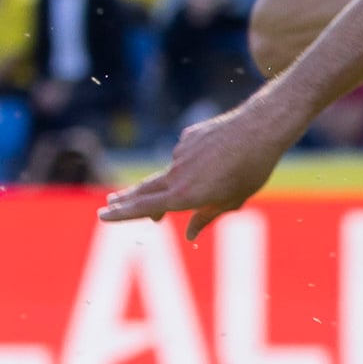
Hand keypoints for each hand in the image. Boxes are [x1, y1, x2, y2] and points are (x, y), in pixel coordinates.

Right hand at [96, 100, 291, 236]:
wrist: (259, 130)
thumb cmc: (251, 170)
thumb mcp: (233, 200)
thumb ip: (207, 216)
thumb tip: (190, 233)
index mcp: (185, 195)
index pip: (144, 207)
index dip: (122, 213)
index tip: (102, 215)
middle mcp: (177, 174)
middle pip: (144, 189)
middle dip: (127, 199)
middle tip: (110, 203)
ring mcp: (180, 153)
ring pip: (172, 172)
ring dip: (180, 179)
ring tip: (214, 177)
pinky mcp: (187, 137)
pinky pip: (188, 154)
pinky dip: (199, 160)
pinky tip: (222, 156)